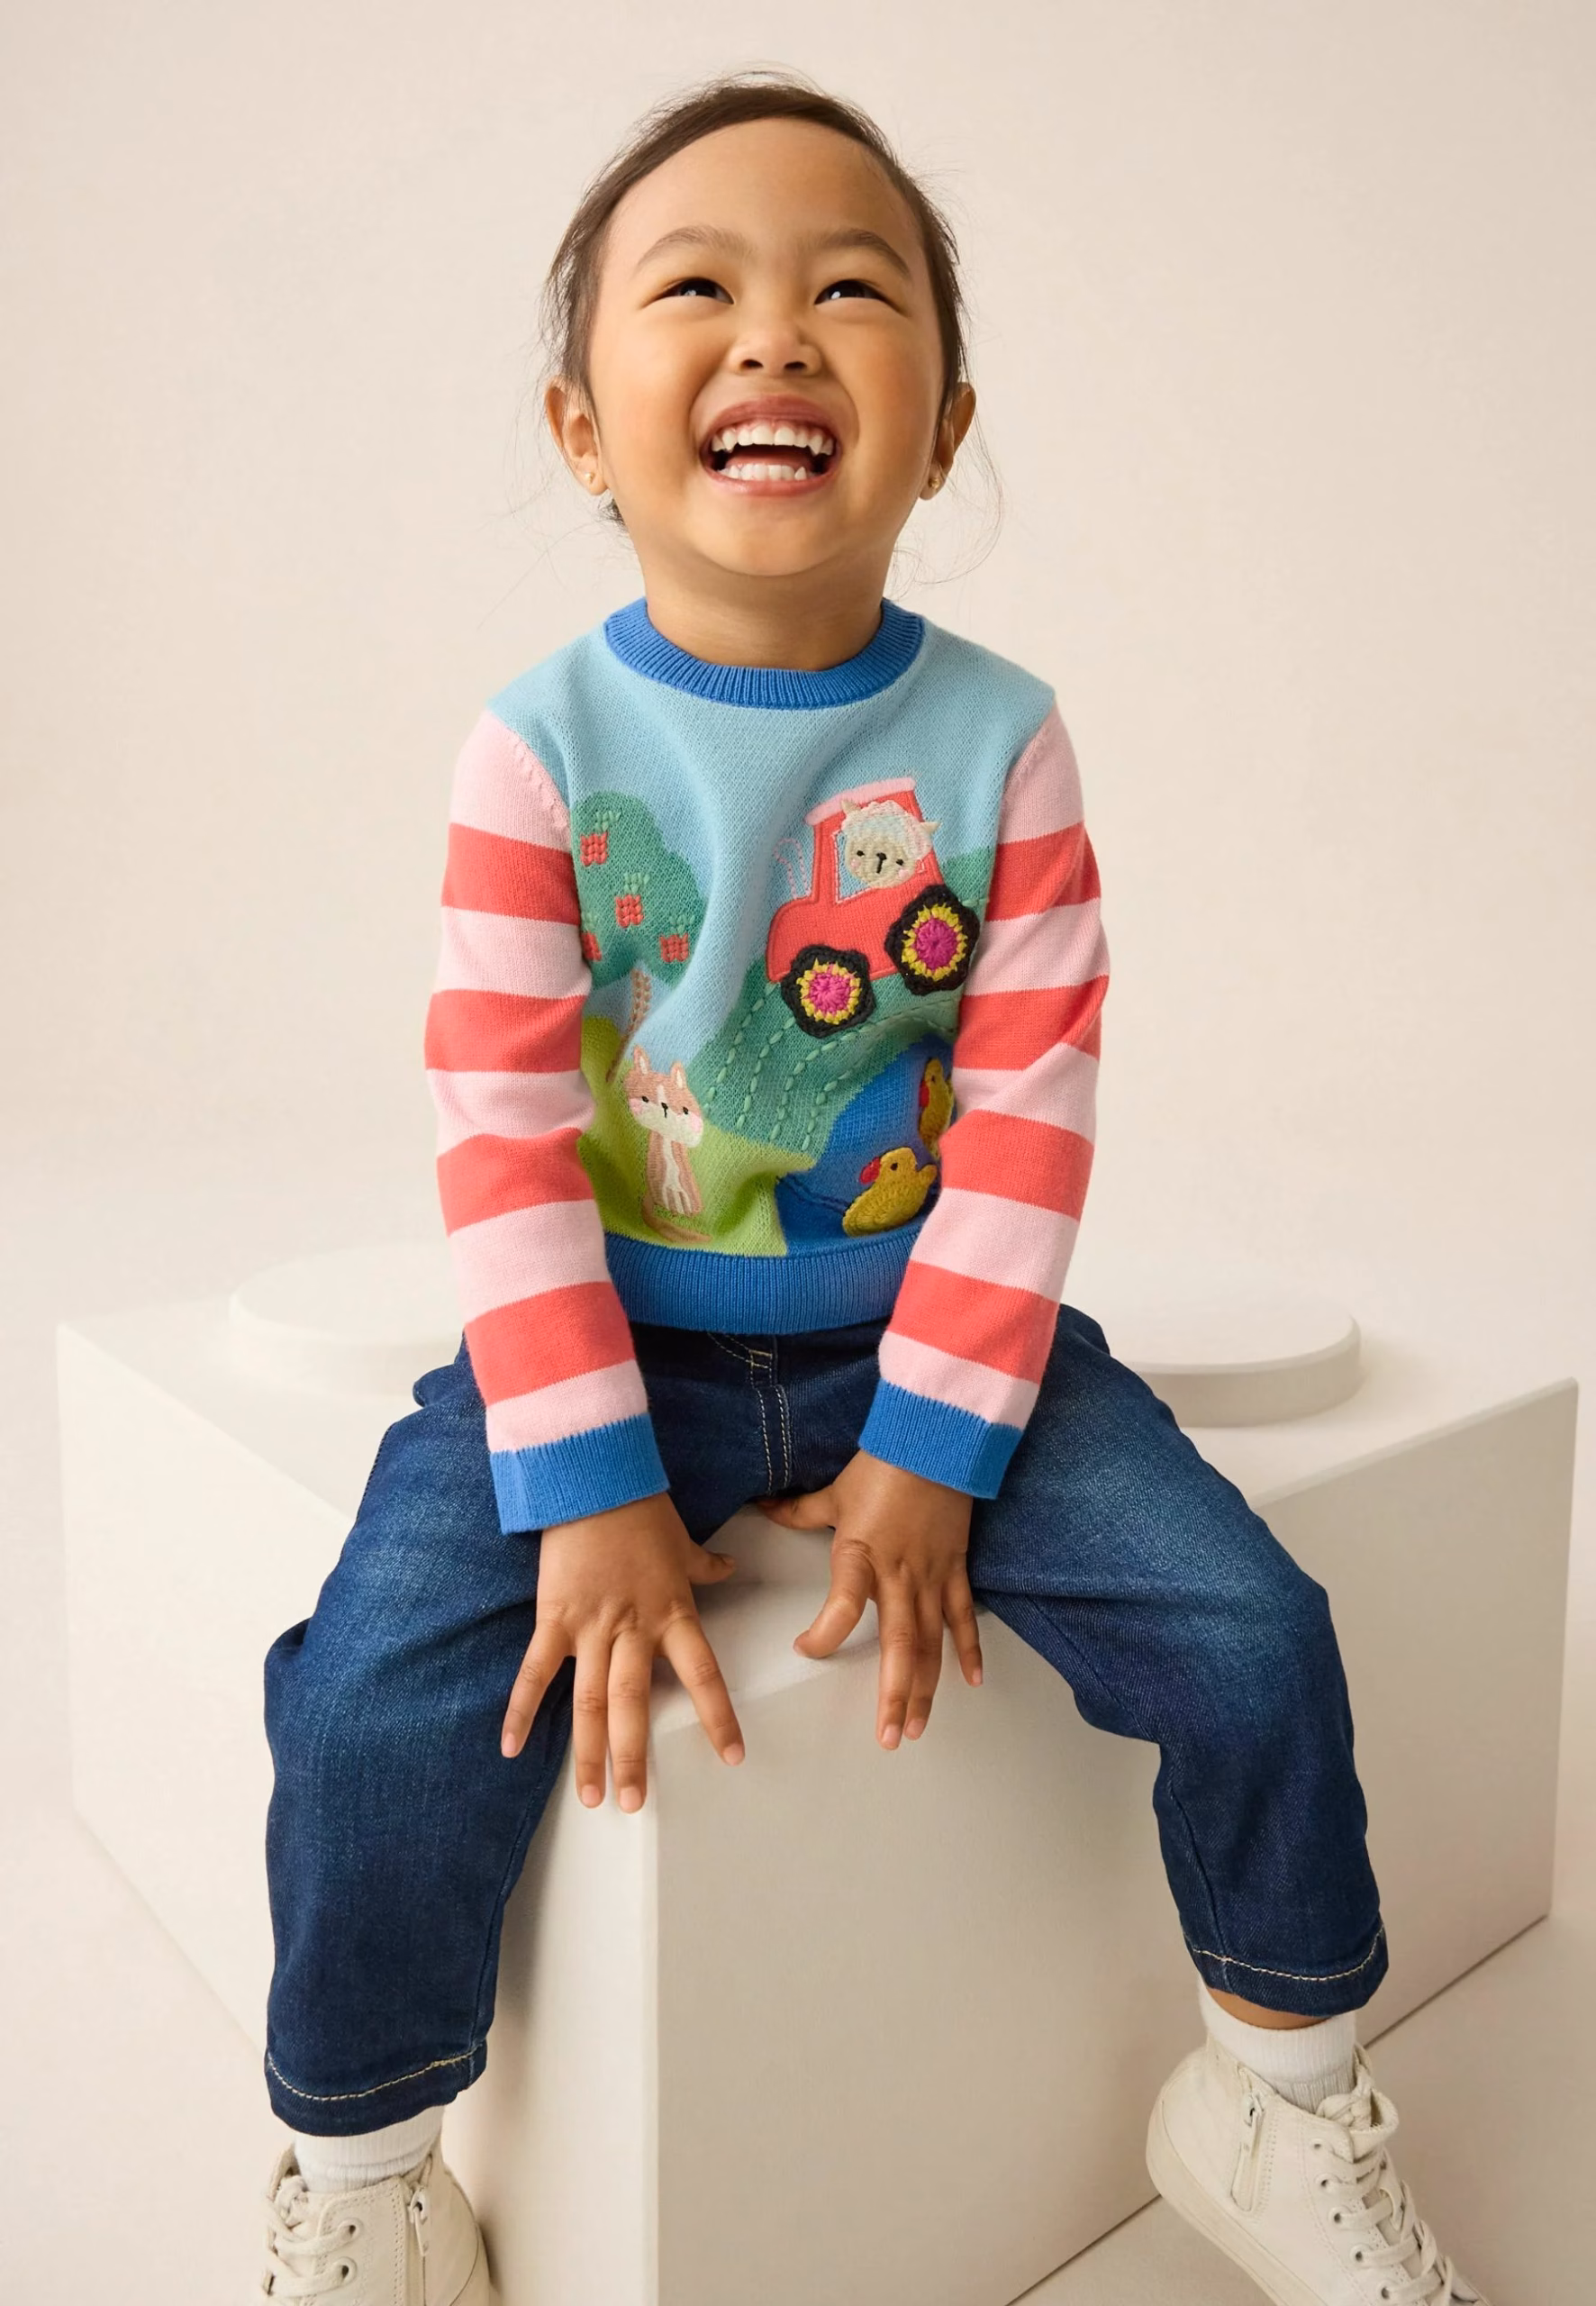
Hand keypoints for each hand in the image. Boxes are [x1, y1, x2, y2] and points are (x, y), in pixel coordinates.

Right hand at [501, 1492, 743, 1811]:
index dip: (717, 1718)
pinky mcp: (553, 1617)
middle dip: (633, 1756)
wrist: (593, 1477)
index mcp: (673, 1613)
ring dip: (587, 1751)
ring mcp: (591, 1626)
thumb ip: (705, 1566)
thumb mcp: (684, 1542)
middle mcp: (633, 1629)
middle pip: (632, 1704)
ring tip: (590, 1795)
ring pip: (587, 1700)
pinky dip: (520, 1710)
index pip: (703, 1675)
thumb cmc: (641, 1509)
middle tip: (632, 1803)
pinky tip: (510, 1746)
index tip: (732, 1757)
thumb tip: (730, 1569)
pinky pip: (536, 1672)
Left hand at [758, 1451, 981, 1748]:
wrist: (936, 1440)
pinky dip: (968, 1648)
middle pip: (899, 1643)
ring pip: (932, 1642)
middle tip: (886, 1736)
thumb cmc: (884, 1464)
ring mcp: (932, 1575)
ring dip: (926, 1686)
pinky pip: (963, 1616)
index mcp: (861, 1555)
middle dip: (893, 1693)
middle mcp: (899, 1573)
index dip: (824, 1634)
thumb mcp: (833, 1492)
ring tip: (916, 1726)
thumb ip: (799, 1511)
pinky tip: (971, 1682)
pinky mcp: (955, 1568)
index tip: (804, 1649)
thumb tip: (763, 1508)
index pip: (843, 1606)